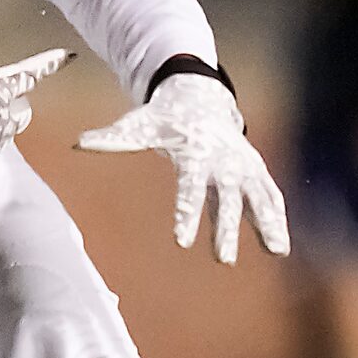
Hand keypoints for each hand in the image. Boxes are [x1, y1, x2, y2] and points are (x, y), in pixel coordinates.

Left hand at [78, 72, 288, 264]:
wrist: (200, 98)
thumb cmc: (164, 118)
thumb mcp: (138, 125)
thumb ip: (112, 139)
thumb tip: (78, 142)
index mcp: (194, 153)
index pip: (189, 189)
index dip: (186, 214)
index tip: (181, 243)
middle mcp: (222, 160)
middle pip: (225, 199)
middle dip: (226, 229)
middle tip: (223, 260)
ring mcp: (242, 165)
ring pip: (259, 195)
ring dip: (268, 223)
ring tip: (277, 251)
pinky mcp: (255, 170)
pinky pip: (270, 194)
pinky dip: (277, 216)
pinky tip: (280, 246)